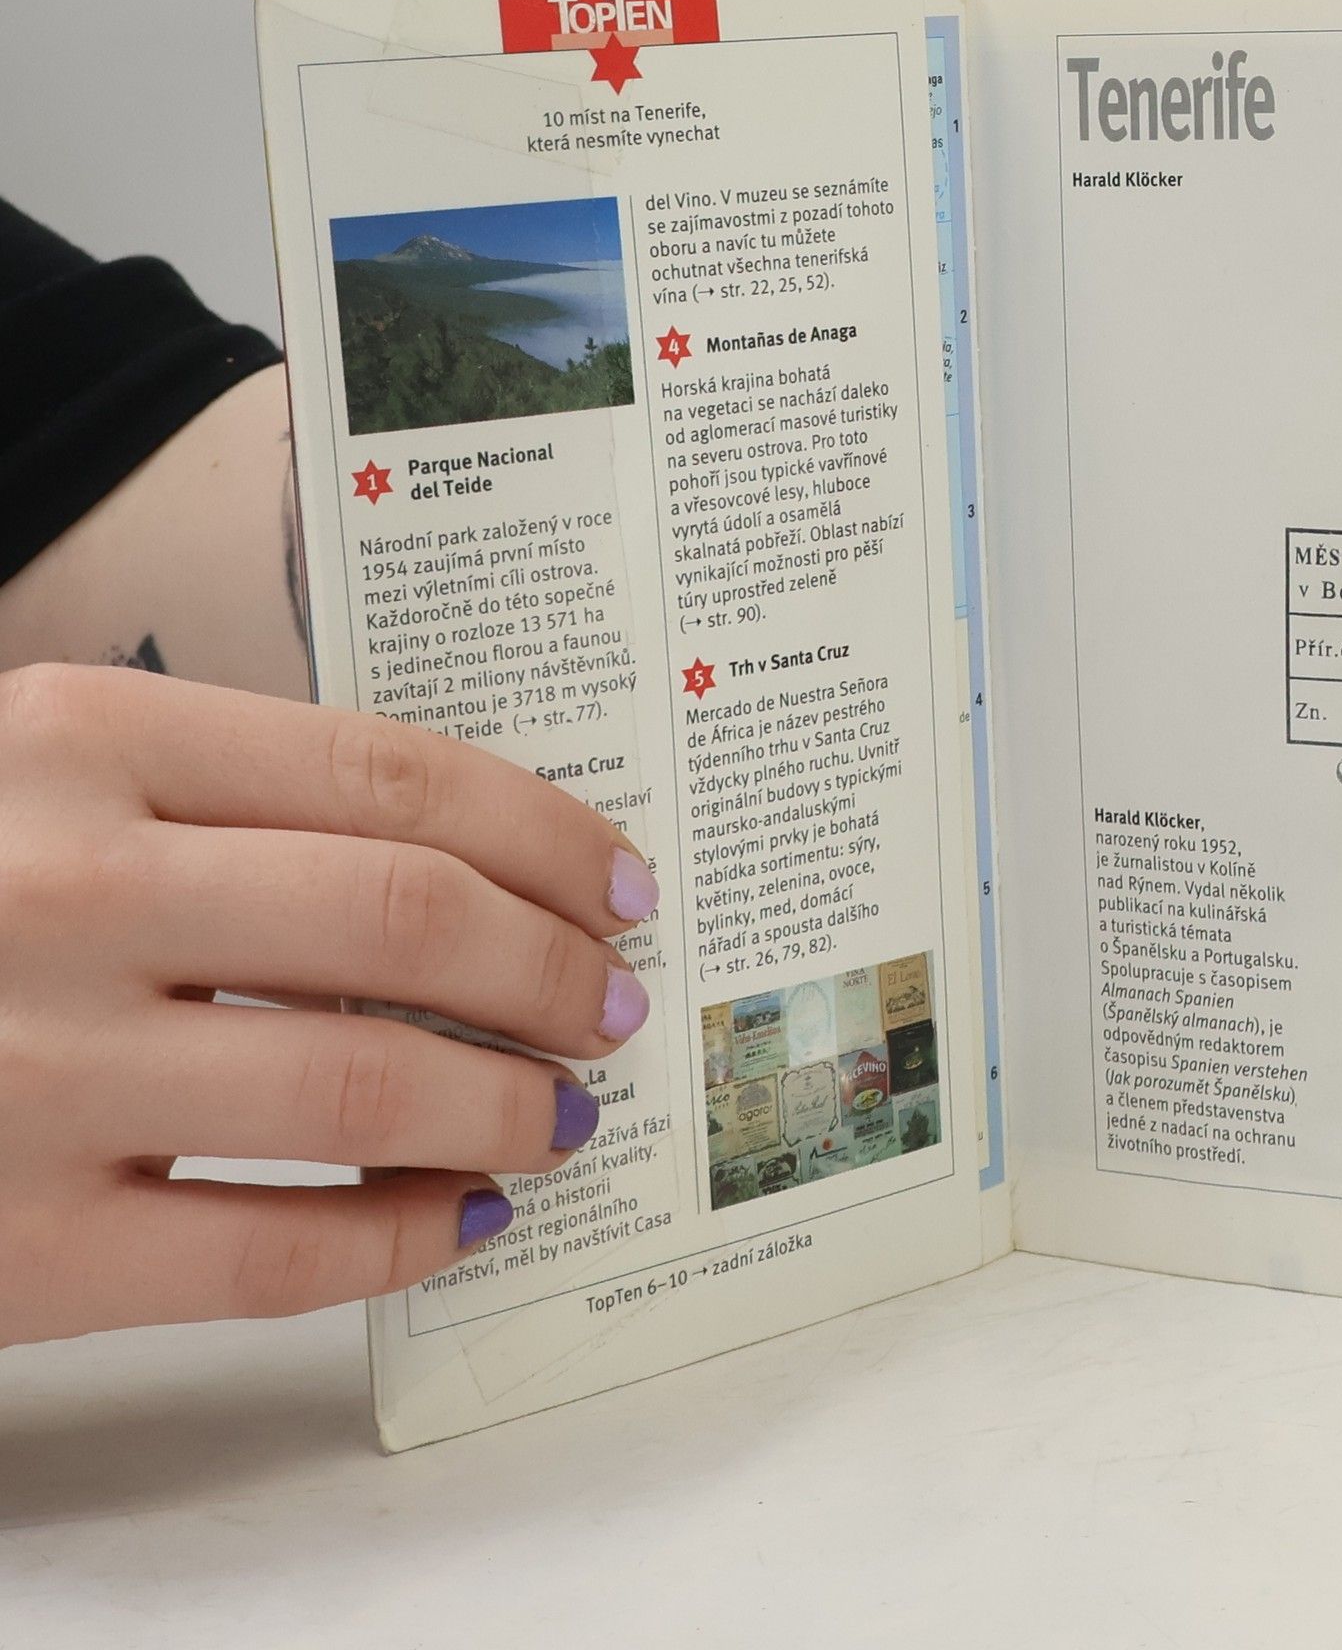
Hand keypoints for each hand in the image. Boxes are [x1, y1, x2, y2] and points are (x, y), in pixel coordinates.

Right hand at [0, 665, 659, 1341]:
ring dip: (507, 1107)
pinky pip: (273, 1260)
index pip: (394, 776)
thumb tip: (479, 869)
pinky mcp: (16, 1249)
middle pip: (408, 923)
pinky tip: (458, 1217)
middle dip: (552, 972)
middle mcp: (63, 892)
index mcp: (80, 740)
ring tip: (562, 1113)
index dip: (545, 836)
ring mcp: (33, 1076)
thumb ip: (230, 796)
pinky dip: (401, 1240)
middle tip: (613, 1004)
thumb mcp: (47, 781)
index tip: (621, 885)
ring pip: (365, 1092)